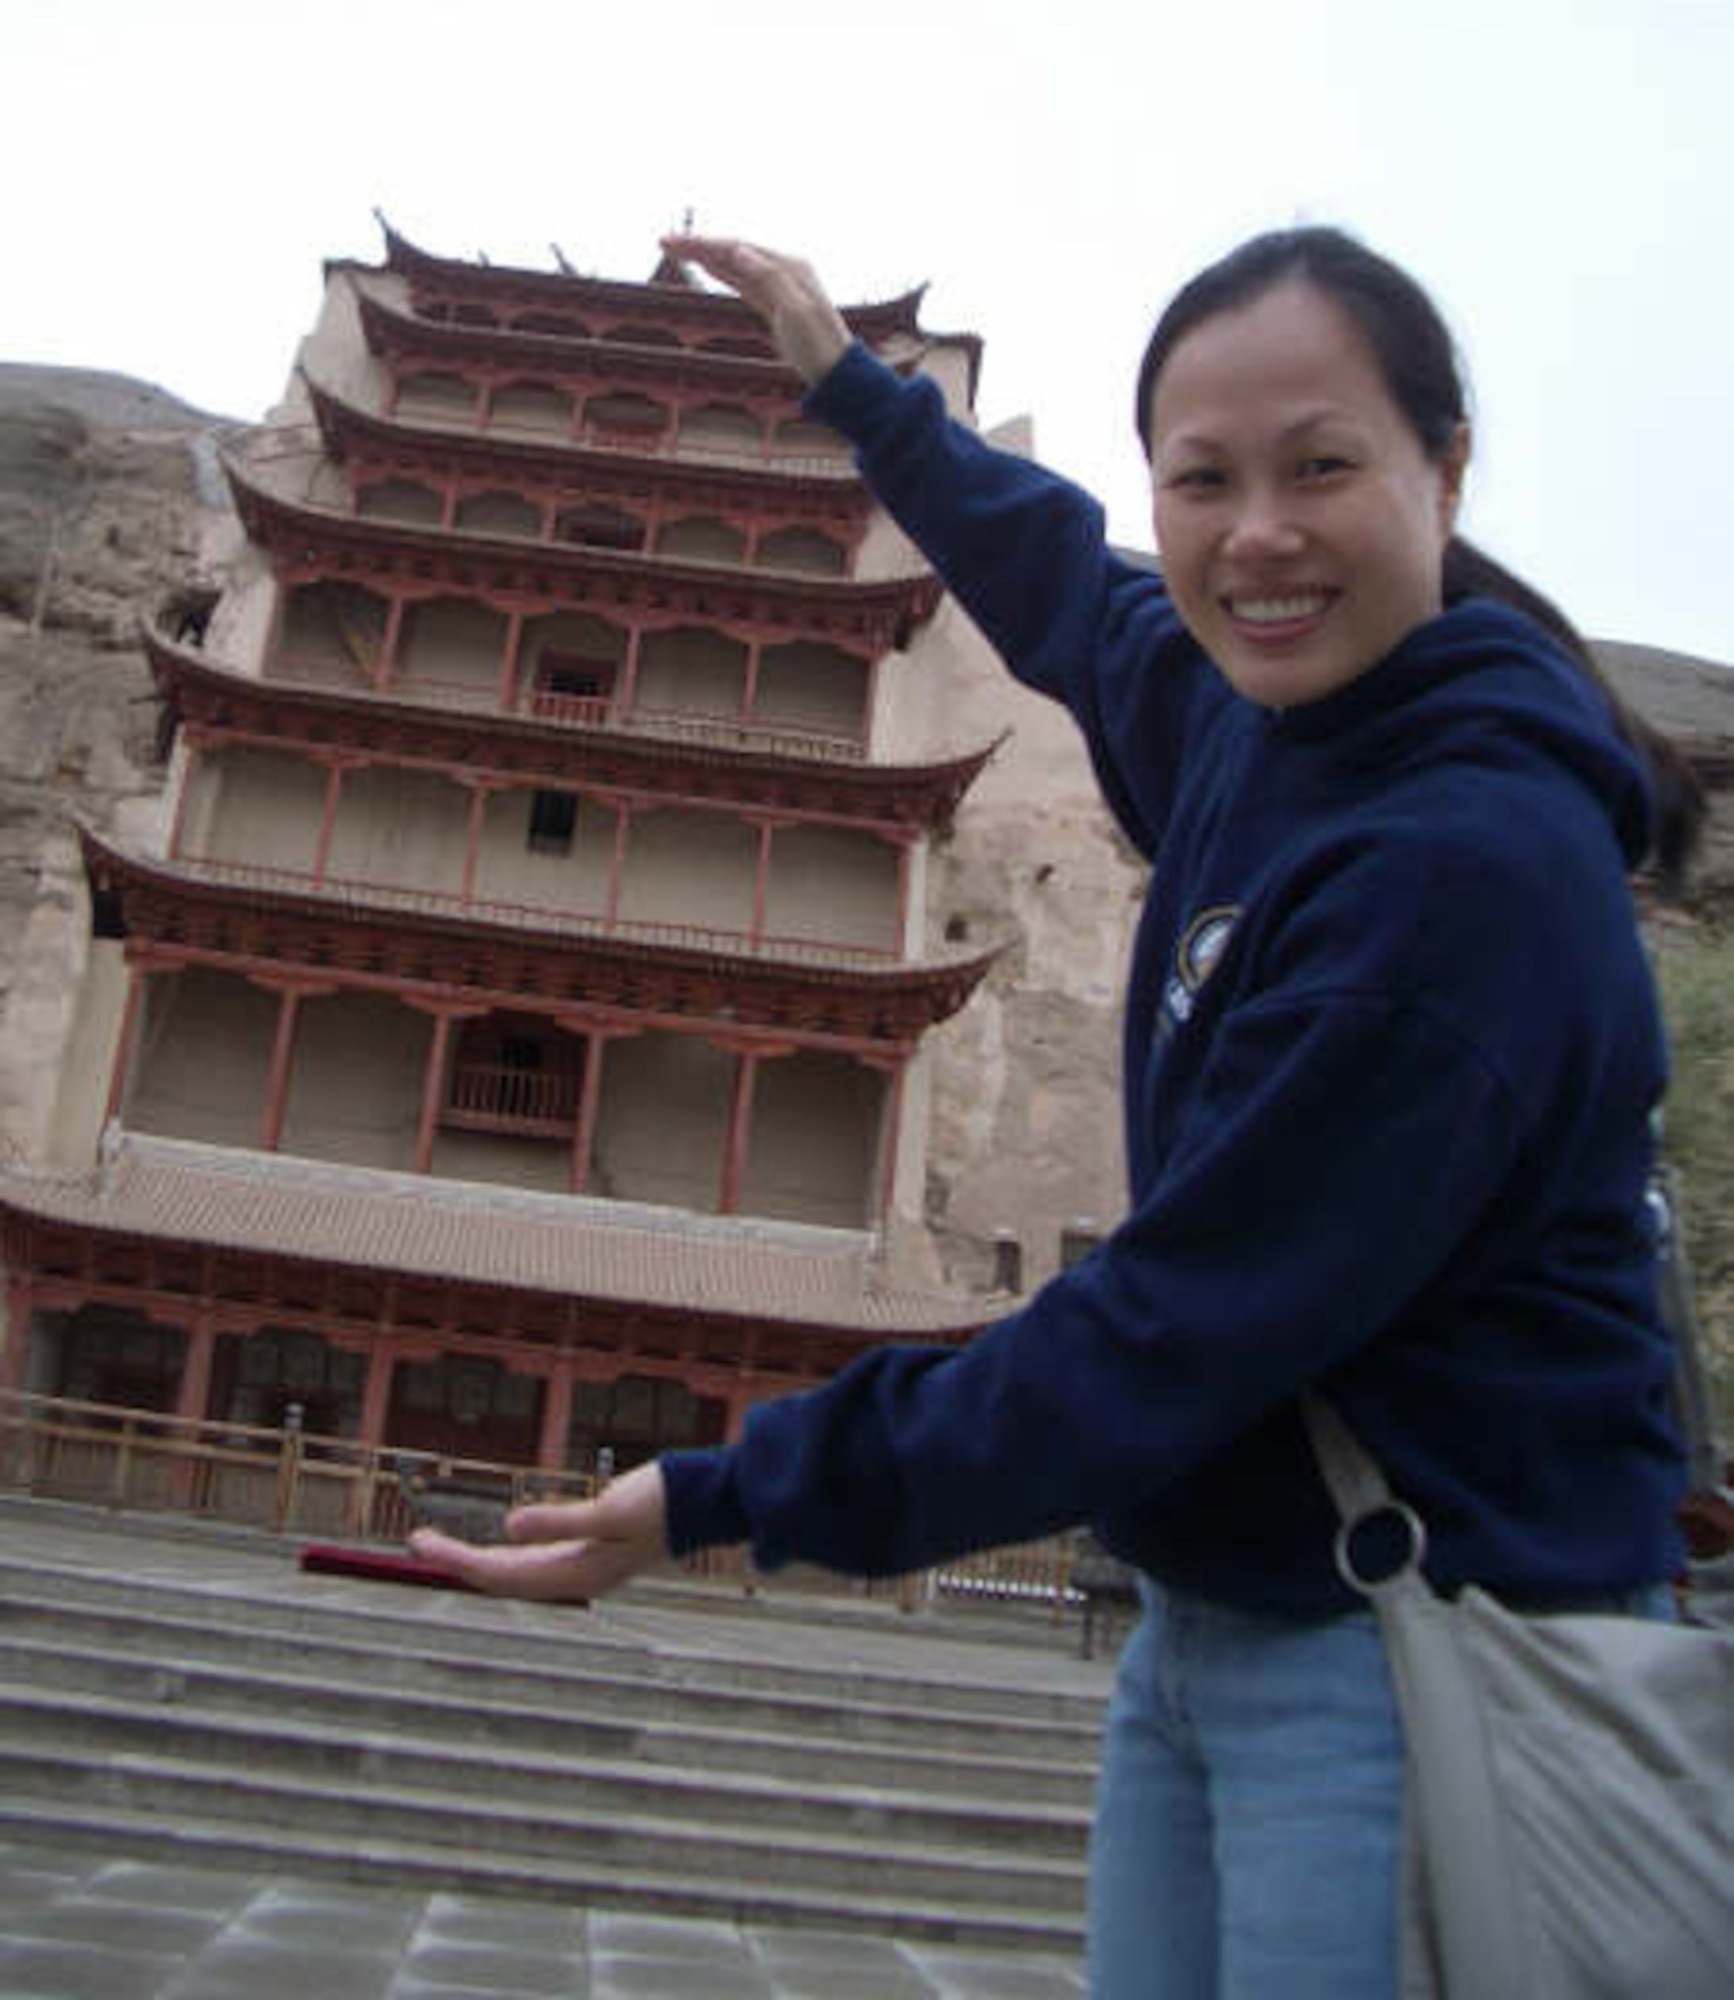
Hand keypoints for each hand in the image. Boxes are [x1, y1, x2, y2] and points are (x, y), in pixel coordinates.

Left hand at [408, 1460, 667, 1602]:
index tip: (420, 1544)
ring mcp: (586, 1569)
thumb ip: (560, 1520)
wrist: (708, 1500)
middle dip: (458, 1562)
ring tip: (439, 1546)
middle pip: (503, 1580)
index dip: (457, 1561)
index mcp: (579, 1576)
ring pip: (517, 1574)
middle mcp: (578, 1580)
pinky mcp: (593, 1554)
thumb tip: (506, 1529)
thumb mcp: (611, 1508)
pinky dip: (506, 1555)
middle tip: (415, 1542)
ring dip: (477, 1561)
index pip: (501, 1575)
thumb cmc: (664, 1501)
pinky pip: (535, 1563)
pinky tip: (494, 1545)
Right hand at [660, 235, 851, 386]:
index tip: (672, 243)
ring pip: (736, 266)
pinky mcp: (774, 307)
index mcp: (788, 266)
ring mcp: (778, 288)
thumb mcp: (794, 310)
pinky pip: (744, 283)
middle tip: (664, 241)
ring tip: (677, 249)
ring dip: (707, 256)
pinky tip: (708, 267)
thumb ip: (769, 277)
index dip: (704, 244)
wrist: (836, 374)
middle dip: (699, 246)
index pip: (737, 247)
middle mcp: (783, 271)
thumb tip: (739, 250)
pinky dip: (724, 273)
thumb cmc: (819, 344)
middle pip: (734, 252)